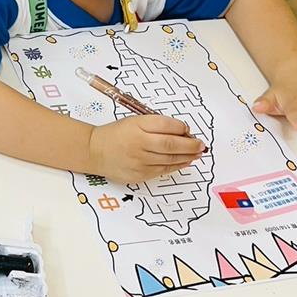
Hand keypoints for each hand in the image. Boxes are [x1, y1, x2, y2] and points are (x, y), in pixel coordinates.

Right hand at [88, 115, 206, 183]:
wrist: (95, 151)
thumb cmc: (117, 134)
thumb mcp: (134, 121)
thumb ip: (157, 124)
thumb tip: (183, 131)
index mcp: (136, 126)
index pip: (165, 125)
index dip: (181, 128)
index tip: (188, 129)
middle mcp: (138, 144)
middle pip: (171, 145)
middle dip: (190, 145)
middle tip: (201, 145)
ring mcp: (139, 162)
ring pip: (170, 159)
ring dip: (187, 157)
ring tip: (196, 154)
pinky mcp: (140, 175)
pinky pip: (163, 170)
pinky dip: (176, 166)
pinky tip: (184, 162)